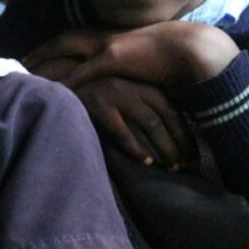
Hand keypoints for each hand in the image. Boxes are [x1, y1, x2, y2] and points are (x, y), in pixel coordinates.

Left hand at [24, 23, 239, 88]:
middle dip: (39, 51)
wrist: (193, 48)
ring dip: (45, 64)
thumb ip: (126, 60)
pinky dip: (66, 81)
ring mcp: (106, 44)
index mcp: (109, 34)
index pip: (72, 36)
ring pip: (65, 52)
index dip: (52, 45)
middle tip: (19, 63)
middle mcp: (103, 35)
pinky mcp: (114, 58)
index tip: (34, 54)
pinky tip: (51, 90)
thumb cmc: (172, 54)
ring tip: (25, 76)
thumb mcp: (142, 55)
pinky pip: (82, 71)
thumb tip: (119, 70)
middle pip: (61, 40)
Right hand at [73, 77, 197, 170]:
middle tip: (189, 166)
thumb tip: (170, 134)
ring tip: (171, 167)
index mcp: (140, 81)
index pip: (173, 108)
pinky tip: (145, 161)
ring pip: (151, 123)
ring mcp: (114, 91)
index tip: (193, 155)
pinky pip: (123, 131)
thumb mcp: (120, 95)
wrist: (55, 86)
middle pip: (167, 115)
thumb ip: (140, 106)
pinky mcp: (97, 104)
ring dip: (165, 147)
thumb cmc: (91, 96)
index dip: (185, 133)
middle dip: (181, 143)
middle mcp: (131, 83)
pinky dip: (136, 148)